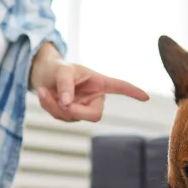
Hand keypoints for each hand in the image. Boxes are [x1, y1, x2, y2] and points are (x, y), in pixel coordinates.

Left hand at [30, 42, 149, 121]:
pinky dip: (49, 107)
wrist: (42, 76)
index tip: (146, 97)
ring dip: (54, 107)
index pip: (119, 87)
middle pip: (94, 115)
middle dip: (75, 111)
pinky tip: (44, 95)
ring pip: (73, 118)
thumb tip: (67, 104)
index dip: (131, 92)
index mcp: (99, 83)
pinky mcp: (71, 116)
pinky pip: (61, 117)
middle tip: (61, 103)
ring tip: (44, 91)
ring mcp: (82, 109)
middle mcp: (94, 98)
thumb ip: (65, 85)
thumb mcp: (61, 71)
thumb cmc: (57, 69)